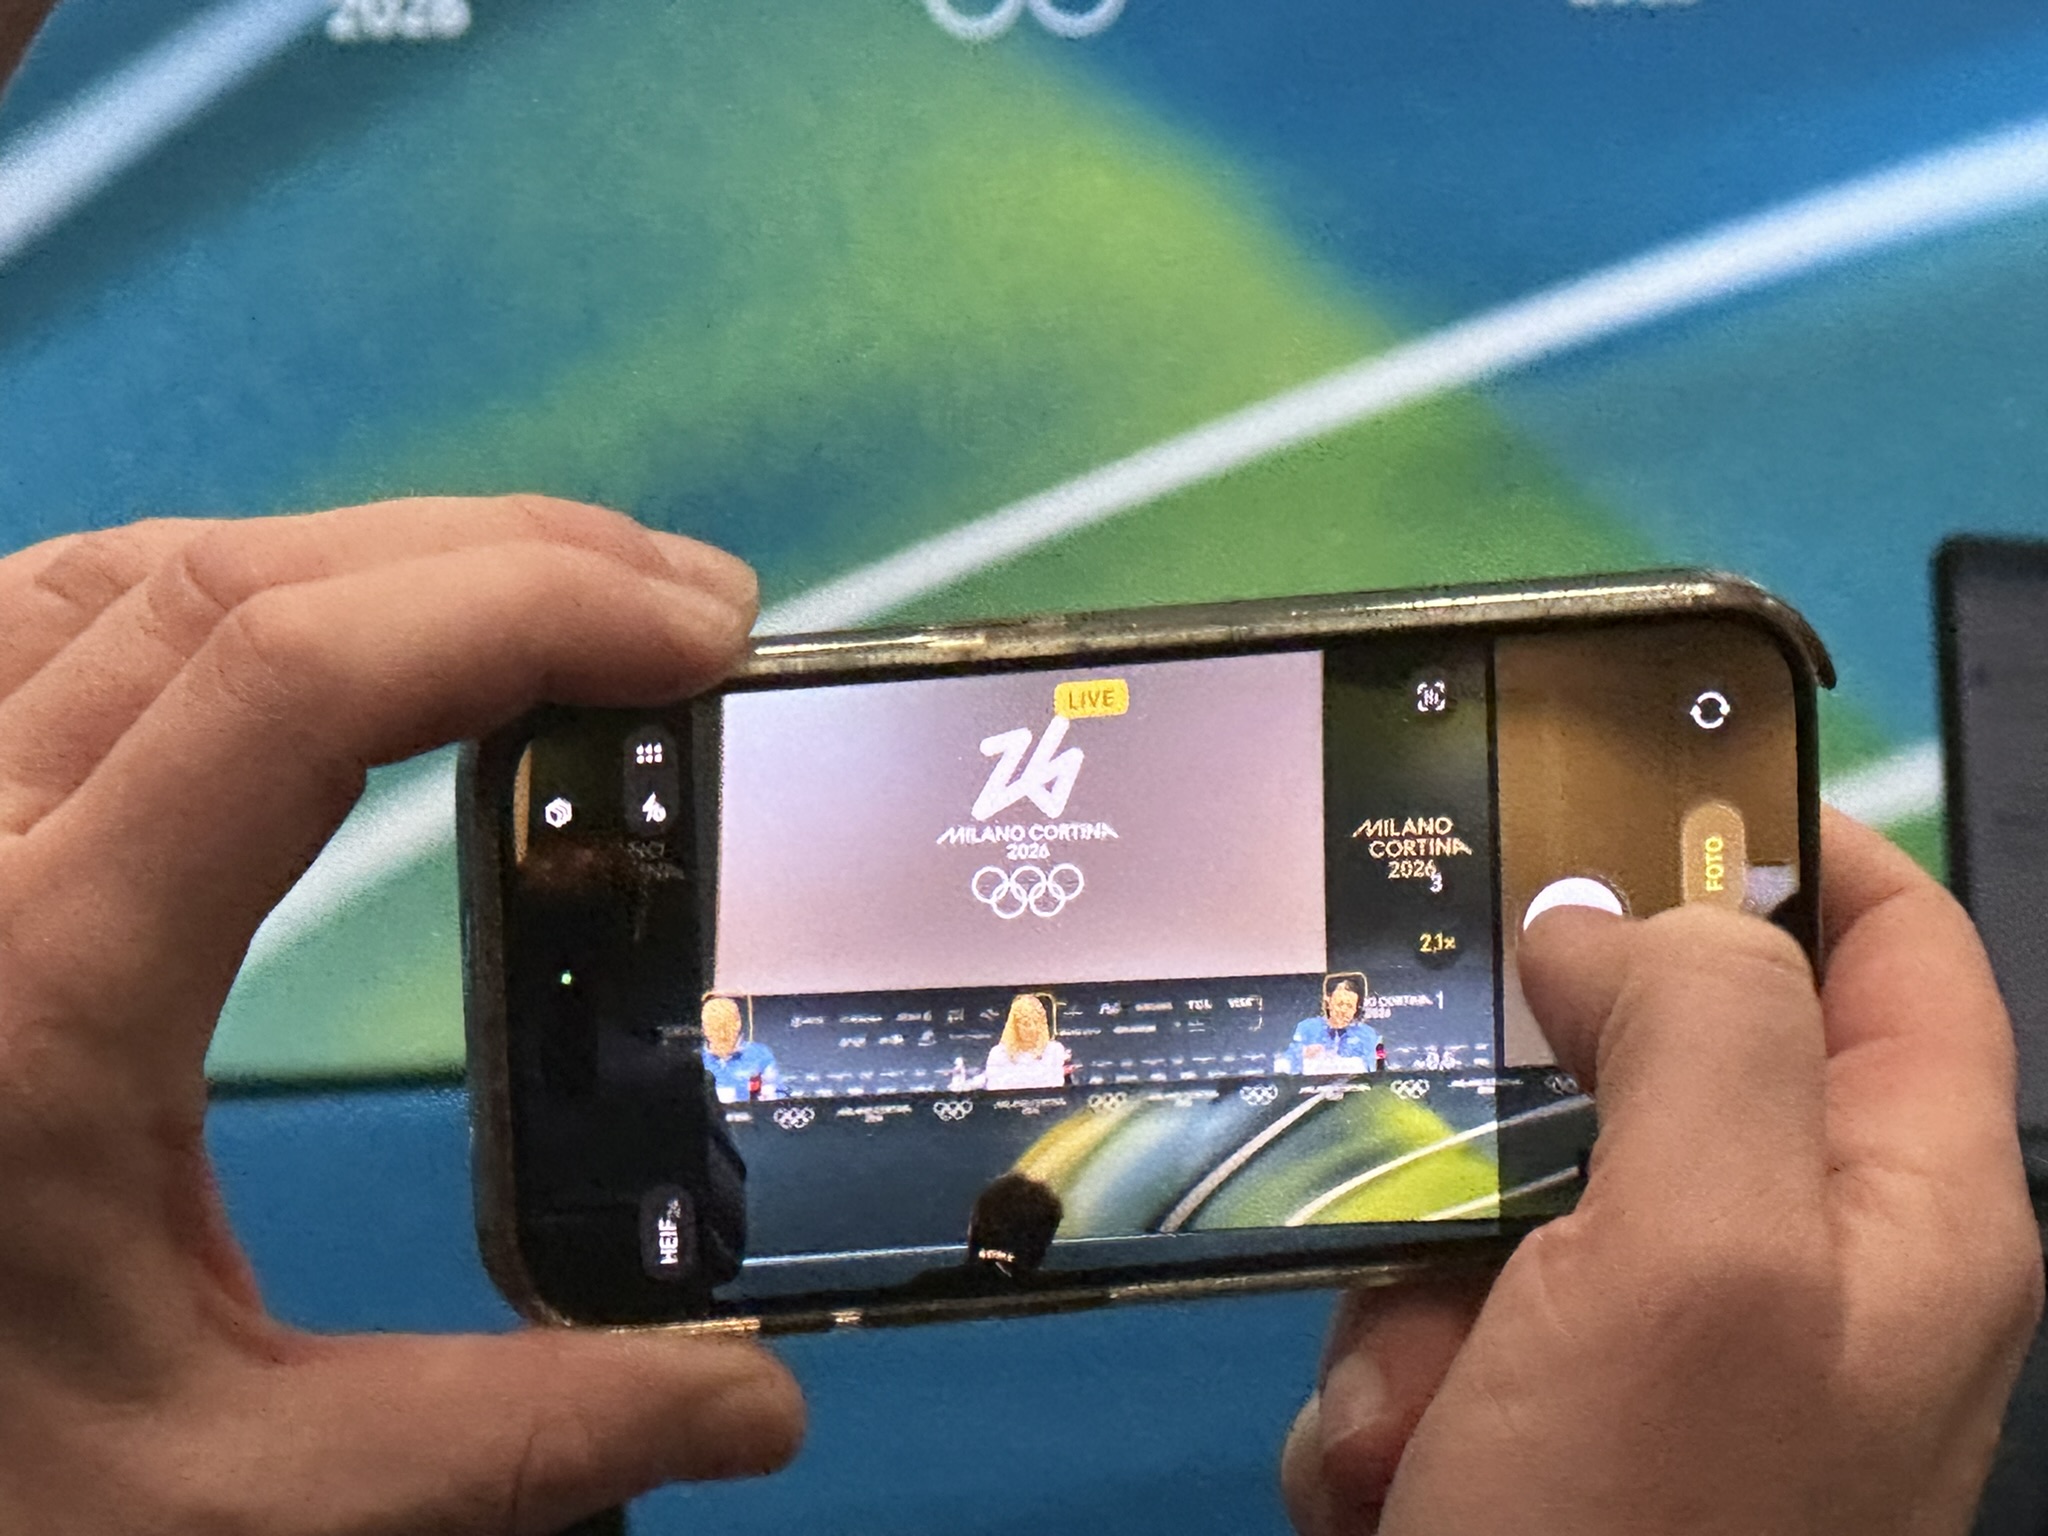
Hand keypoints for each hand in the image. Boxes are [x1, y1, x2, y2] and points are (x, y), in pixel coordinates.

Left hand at [0, 499, 803, 1532]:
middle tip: (690, 603)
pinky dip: (245, 582)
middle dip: (500, 559)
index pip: (289, 689)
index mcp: (36, 995)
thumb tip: (759, 1415)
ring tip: (560, 596)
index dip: (520, 607)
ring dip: (374, 554)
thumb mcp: (225, 1490)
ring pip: (141, 571)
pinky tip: (350, 621)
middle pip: (237, 584)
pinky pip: (65, 613)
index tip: (700, 631)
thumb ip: (502, 1443)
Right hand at [1284, 810, 2042, 1534]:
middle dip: (1512, 1109)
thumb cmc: (1646, 1526)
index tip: (1615, 780)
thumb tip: (1609, 919)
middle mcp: (1797, 1271)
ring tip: (1418, 1394)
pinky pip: (1447, 1322)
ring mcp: (1669, 1361)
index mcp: (1906, 1210)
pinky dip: (1394, 1380)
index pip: (1897, 948)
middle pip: (1652, 1070)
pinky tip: (1395, 1461)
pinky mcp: (1554, 1428)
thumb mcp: (1699, 1254)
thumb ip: (1701, 1034)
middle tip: (1432, 1120)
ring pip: (1511, 1202)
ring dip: (1421, 1286)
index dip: (1785, 842)